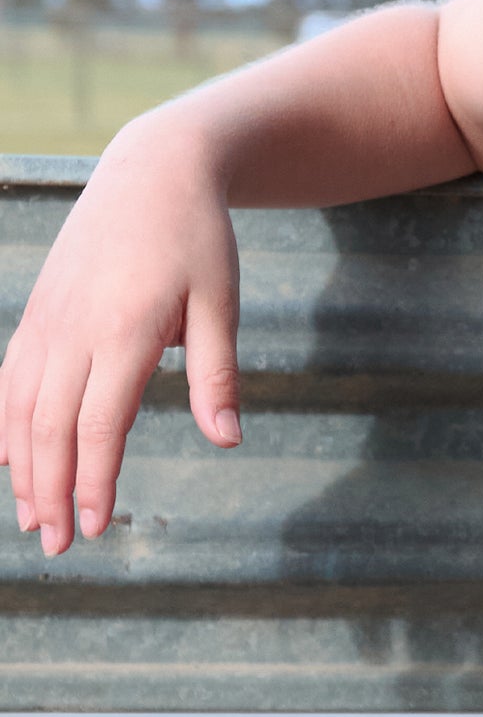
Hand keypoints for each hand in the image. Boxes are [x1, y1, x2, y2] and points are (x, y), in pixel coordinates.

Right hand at [0, 116, 242, 555]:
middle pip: (51, 428)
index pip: (100, 424)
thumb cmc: (198, 238)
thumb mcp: (223, 301)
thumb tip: (226, 439)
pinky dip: (6, 425)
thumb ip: (218, 374)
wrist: (153, 170)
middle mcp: (75, 330)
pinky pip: (10, 379)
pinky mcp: (38, 313)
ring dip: (22, 469)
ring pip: (21, 409)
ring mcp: (49, 321)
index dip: (94, 481)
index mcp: (126, 330)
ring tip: (32, 519)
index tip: (95, 527)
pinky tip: (8, 461)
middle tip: (58, 546)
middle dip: (51, 492)